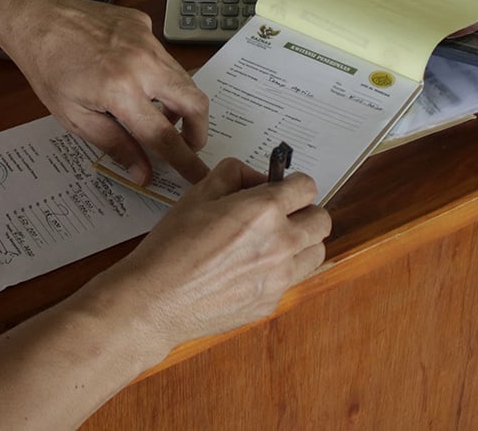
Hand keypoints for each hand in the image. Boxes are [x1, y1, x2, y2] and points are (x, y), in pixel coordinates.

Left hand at [0, 0, 209, 184]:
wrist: (39, 19)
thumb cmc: (48, 71)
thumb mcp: (75, 117)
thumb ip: (115, 145)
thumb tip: (145, 173)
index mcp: (120, 91)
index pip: (164, 135)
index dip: (185, 161)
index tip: (200, 176)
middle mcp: (142, 63)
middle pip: (193, 102)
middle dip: (198, 129)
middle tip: (188, 144)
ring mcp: (147, 40)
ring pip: (183, 78)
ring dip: (179, 103)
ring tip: (155, 114)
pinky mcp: (145, 25)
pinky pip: (164, 57)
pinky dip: (159, 76)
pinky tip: (134, 77)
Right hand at [106, 159, 330, 349]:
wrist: (155, 300)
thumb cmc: (172, 247)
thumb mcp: (198, 194)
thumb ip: (234, 175)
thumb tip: (257, 178)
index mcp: (264, 211)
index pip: (307, 187)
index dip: (293, 185)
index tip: (282, 189)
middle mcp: (280, 243)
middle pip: (322, 221)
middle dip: (304, 212)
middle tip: (281, 215)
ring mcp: (279, 277)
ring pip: (316, 253)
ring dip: (302, 243)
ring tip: (272, 243)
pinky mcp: (271, 302)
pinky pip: (292, 280)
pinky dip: (281, 272)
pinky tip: (251, 270)